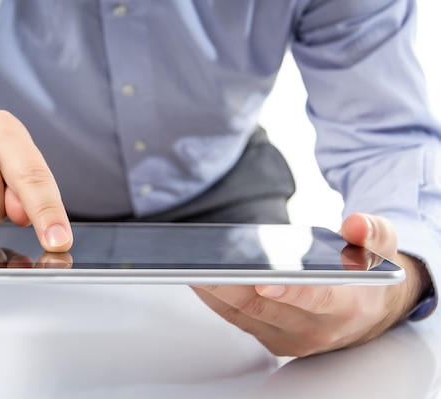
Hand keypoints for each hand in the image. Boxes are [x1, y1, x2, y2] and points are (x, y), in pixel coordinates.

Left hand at [191, 213, 431, 356]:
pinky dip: (215, 299)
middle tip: (202, 264)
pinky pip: (236, 319)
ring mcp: (290, 338)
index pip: (317, 300)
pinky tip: (198, 278)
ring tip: (189, 265)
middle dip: (229, 285)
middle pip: (264, 307)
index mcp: (346, 306)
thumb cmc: (367, 278)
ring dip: (213, 291)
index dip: (290, 291)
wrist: (370, 313)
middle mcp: (316, 329)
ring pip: (243, 315)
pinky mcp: (270, 338)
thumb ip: (372, 232)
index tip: (264, 281)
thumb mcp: (383, 246)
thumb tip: (355, 225)